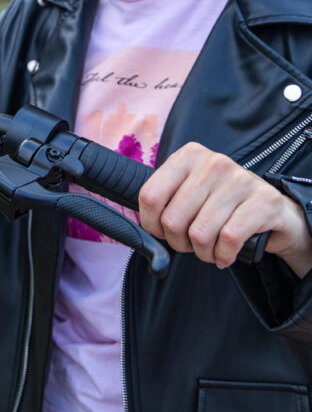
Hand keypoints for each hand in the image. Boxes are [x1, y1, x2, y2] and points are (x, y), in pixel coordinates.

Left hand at [138, 142, 311, 277]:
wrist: (271, 209)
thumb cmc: (221, 204)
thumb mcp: (189, 192)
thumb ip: (164, 203)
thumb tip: (140, 231)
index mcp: (188, 156)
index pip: (150, 196)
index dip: (151, 224)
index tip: (161, 232)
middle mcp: (213, 162)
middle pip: (173, 220)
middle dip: (179, 243)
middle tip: (192, 244)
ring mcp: (240, 179)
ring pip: (200, 233)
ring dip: (203, 253)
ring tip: (210, 250)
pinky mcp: (264, 200)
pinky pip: (228, 240)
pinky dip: (223, 256)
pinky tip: (226, 255)